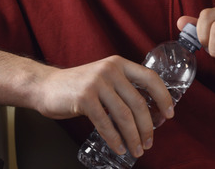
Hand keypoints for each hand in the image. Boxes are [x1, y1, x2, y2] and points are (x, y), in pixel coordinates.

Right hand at [33, 56, 173, 157]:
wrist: (45, 86)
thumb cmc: (77, 86)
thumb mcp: (103, 78)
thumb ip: (122, 87)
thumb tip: (149, 112)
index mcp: (118, 64)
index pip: (150, 78)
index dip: (163, 98)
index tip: (169, 115)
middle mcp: (110, 70)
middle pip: (138, 103)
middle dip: (147, 127)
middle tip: (149, 143)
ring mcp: (96, 83)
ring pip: (124, 115)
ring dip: (133, 137)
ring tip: (137, 149)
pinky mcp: (84, 98)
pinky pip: (105, 123)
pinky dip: (115, 139)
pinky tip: (119, 147)